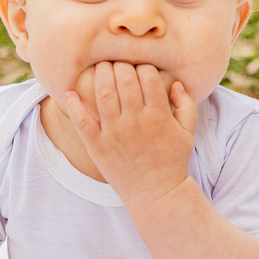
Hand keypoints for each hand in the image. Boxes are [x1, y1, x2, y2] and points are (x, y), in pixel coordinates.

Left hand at [64, 62, 197, 207]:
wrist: (157, 194)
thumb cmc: (173, 161)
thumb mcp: (188, 133)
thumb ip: (187, 105)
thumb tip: (177, 83)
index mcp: (159, 116)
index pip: (147, 76)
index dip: (143, 67)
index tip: (139, 68)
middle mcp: (135, 122)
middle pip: (124, 80)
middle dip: (121, 65)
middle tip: (117, 63)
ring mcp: (114, 134)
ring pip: (103, 93)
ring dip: (100, 75)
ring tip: (100, 69)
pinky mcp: (97, 147)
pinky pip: (82, 121)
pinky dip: (74, 104)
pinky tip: (71, 92)